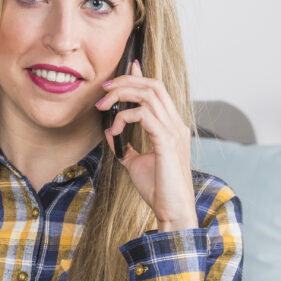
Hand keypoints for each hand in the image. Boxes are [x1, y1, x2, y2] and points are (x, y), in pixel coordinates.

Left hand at [95, 60, 198, 230]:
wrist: (172, 211)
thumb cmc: (158, 190)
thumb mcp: (135, 162)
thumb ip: (125, 146)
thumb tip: (110, 132)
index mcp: (172, 127)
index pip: (158, 90)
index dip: (139, 75)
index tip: (122, 69)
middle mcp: (176, 124)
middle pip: (152, 85)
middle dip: (125, 81)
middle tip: (104, 91)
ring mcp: (174, 131)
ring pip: (149, 94)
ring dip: (122, 95)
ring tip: (104, 106)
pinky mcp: (166, 142)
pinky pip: (144, 115)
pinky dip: (124, 118)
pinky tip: (114, 132)